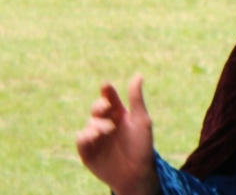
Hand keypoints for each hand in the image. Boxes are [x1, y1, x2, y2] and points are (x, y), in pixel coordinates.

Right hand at [76, 75, 157, 194]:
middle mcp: (106, 123)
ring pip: (89, 124)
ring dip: (96, 124)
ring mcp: (96, 137)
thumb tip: (138, 74)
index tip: (106, 85)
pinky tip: (94, 137)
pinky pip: (81, 140)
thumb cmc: (142, 146)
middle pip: (96, 109)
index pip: (110, 98)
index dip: (107, 91)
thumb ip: (136, 99)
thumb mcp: (141, 121)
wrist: (135, 174)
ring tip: (107, 130)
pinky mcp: (87, 151)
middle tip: (106, 107)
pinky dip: (86, 136)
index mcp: (119, 114)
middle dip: (99, 106)